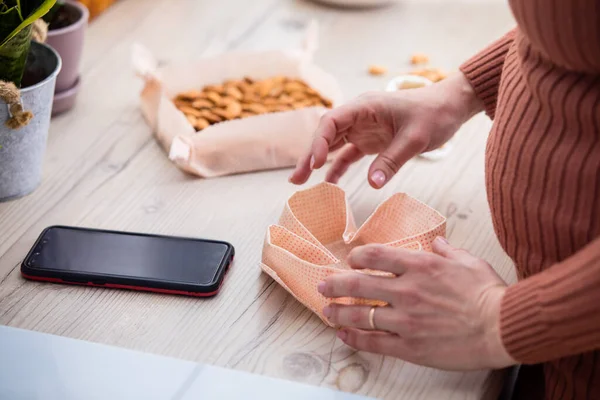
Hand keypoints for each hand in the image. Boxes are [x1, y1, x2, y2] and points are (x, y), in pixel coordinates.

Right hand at [289, 73, 481, 188]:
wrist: (450, 107)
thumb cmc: (434, 114)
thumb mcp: (415, 139)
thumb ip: (392, 160)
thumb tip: (371, 185)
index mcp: (366, 106)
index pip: (332, 121)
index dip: (319, 141)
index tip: (316, 163)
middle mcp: (359, 116)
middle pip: (326, 135)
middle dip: (309, 156)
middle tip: (296, 179)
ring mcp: (363, 128)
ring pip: (332, 145)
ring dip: (317, 163)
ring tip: (300, 182)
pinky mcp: (370, 140)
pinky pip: (348, 154)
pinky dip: (337, 167)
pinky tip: (328, 183)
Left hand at [318, 237, 515, 369]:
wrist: (503, 327)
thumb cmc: (488, 294)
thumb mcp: (468, 261)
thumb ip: (447, 250)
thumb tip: (437, 243)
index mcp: (419, 265)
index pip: (375, 256)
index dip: (356, 257)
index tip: (350, 261)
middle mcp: (407, 290)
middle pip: (358, 284)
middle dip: (335, 284)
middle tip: (323, 285)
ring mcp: (405, 319)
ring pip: (359, 315)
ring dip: (338, 312)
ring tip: (326, 311)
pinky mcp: (409, 345)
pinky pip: (373, 342)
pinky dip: (354, 338)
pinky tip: (343, 335)